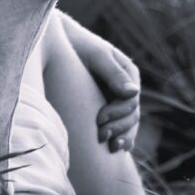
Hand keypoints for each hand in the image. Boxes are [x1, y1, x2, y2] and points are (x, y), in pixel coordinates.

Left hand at [69, 24, 141, 153]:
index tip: (99, 120)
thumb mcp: (96, 56)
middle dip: (119, 128)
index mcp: (128, 75)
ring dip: (122, 136)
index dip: (118, 113)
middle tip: (101, 136)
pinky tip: (115, 149)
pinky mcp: (108, 110)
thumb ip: (113, 72)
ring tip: (110, 146)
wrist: (61, 45)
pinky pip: (120, 128)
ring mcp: (117, 101)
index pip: (131, 101)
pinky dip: (120, 138)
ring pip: (128, 125)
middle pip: (131, 116)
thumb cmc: (78, 47)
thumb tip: (133, 92)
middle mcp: (126, 90)